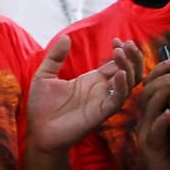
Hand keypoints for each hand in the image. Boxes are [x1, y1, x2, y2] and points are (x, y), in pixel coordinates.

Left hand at [27, 35, 140, 155]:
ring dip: (128, 67)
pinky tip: (120, 74)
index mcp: (91, 80)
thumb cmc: (41, 106)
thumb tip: (65, 37)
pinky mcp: (101, 113)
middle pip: (128, 71)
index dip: (120, 52)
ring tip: (120, 53)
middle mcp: (101, 90)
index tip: (117, 40)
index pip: (114, 64)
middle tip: (127, 44)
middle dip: (131, 57)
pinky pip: (118, 100)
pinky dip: (123, 87)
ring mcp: (102, 101)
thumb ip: (55, 57)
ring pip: (128, 83)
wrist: (38, 131)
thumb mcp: (44, 76)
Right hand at [133, 57, 169, 169]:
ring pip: (150, 106)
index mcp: (156, 114)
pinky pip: (154, 131)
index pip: (153, 87)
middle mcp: (148, 120)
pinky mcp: (150, 147)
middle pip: (148, 90)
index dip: (161, 71)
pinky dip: (162, 122)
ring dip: (164, 92)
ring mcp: (147, 132)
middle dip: (162, 76)